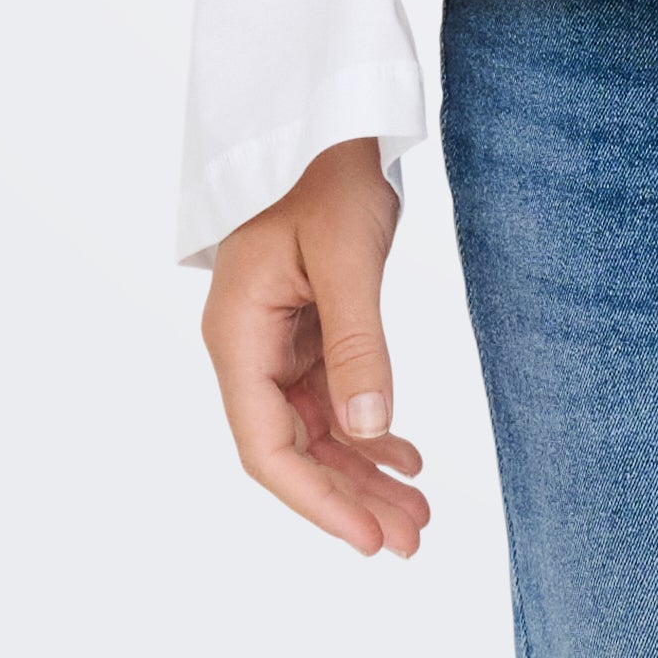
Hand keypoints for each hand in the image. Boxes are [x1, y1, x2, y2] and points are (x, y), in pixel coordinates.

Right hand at [200, 137, 429, 557]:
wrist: (327, 119)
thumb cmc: (326, 172)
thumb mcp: (347, 255)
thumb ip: (357, 344)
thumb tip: (370, 430)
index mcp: (237, 336)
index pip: (267, 448)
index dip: (317, 501)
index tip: (370, 538)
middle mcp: (248, 348)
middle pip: (294, 449)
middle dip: (350, 499)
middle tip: (411, 539)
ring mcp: (275, 342)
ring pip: (317, 430)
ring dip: (364, 472)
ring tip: (420, 511)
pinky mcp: (305, 330)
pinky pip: (332, 398)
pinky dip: (369, 429)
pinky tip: (407, 457)